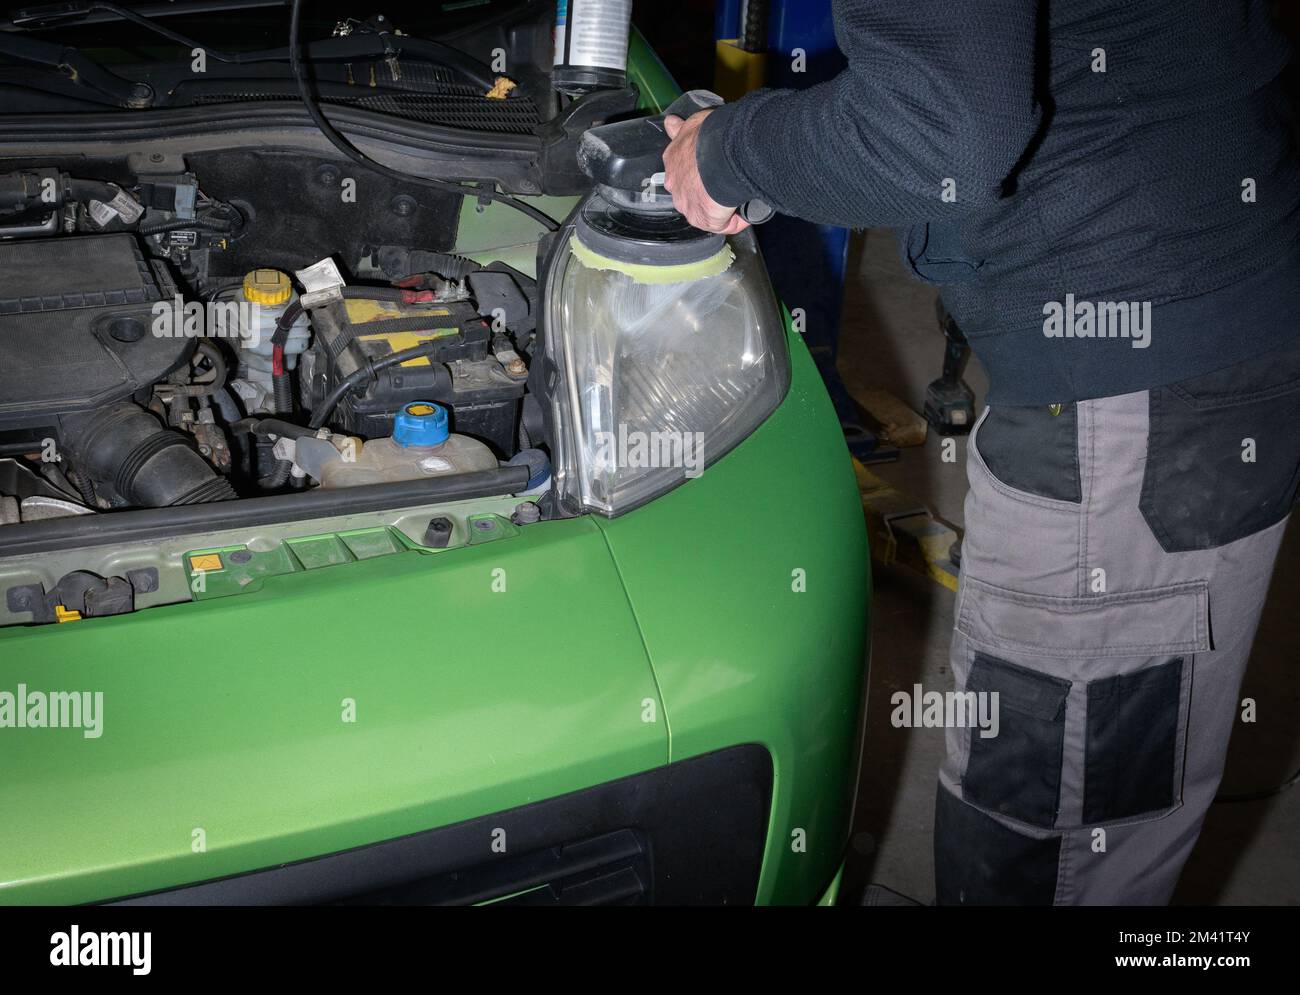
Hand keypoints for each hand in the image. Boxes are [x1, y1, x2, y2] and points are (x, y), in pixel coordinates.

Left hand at [662, 111, 750, 235]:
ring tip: (738, 198)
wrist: (721, 156)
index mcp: (673, 159)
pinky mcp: (703, 220)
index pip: (679, 168)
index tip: (706, 170)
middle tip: (725, 182)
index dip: (693, 170)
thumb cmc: (710, 137)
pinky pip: (722, 224)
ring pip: (703, 209)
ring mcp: (687, 204)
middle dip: (705, 190)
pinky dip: (735, 220)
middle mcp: (675, 184)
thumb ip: (681, 127)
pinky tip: (746, 213)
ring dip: (719, 206)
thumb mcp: (693, 123)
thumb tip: (670, 123)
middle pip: (689, 192)